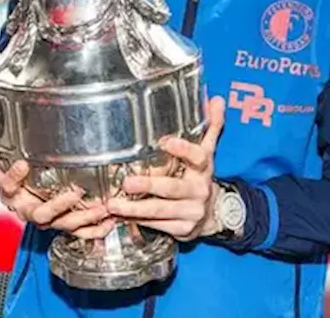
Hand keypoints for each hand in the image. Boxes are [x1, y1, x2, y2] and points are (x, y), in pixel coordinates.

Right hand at [0, 110, 110, 238]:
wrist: (18, 193)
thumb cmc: (11, 172)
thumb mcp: (0, 153)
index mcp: (11, 190)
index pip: (9, 184)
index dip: (14, 176)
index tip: (22, 164)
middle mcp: (27, 207)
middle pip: (40, 212)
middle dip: (59, 205)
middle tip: (75, 193)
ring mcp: (45, 217)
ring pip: (62, 223)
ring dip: (83, 218)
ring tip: (100, 209)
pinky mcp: (59, 222)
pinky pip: (76, 231)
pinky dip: (92, 230)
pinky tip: (107, 223)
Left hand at [107, 96, 225, 240]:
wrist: (214, 214)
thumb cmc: (200, 177)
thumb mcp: (207, 152)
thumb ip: (210, 127)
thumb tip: (216, 99)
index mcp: (204, 168)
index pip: (197, 157)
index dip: (183, 149)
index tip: (164, 141)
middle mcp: (199, 190)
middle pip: (173, 188)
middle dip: (149, 186)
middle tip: (127, 182)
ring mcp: (191, 211)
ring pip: (161, 210)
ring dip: (135, 208)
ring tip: (113, 204)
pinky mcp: (182, 229)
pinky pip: (158, 225)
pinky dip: (138, 220)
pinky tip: (120, 216)